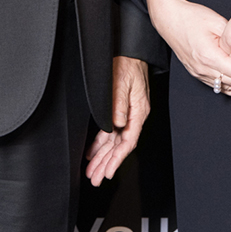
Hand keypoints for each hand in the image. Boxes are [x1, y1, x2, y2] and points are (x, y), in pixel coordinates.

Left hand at [85, 57, 150, 185]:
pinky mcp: (118, 112)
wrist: (129, 53)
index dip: (117, 159)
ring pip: (113, 142)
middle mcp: (133, 116)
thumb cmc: (127, 64)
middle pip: (119, 146)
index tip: (108, 171)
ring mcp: (126, 116)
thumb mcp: (122, 82)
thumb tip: (116, 123)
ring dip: (102, 158)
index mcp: (138, 112)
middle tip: (96, 179)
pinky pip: (109, 133)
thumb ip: (119, 103)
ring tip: (93, 172)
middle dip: (107, 164)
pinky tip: (93, 154)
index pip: (128, 141)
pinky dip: (100, 145)